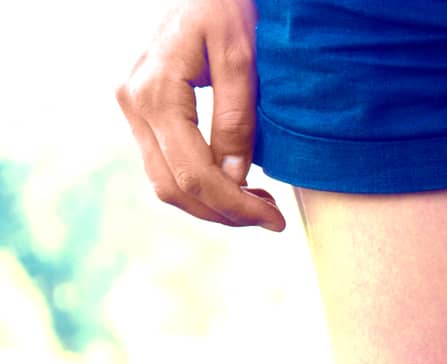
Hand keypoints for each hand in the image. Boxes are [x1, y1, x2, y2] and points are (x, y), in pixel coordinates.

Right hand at [116, 0, 286, 229]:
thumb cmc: (227, 9)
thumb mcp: (243, 59)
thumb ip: (237, 119)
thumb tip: (236, 178)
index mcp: (156, 92)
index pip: (194, 173)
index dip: (235, 205)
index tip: (276, 221)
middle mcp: (134, 102)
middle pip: (174, 186)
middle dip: (224, 212)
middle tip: (271, 218)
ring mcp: (132, 107)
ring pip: (165, 182)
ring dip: (211, 204)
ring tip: (259, 206)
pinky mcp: (142, 109)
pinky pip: (165, 163)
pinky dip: (199, 185)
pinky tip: (236, 185)